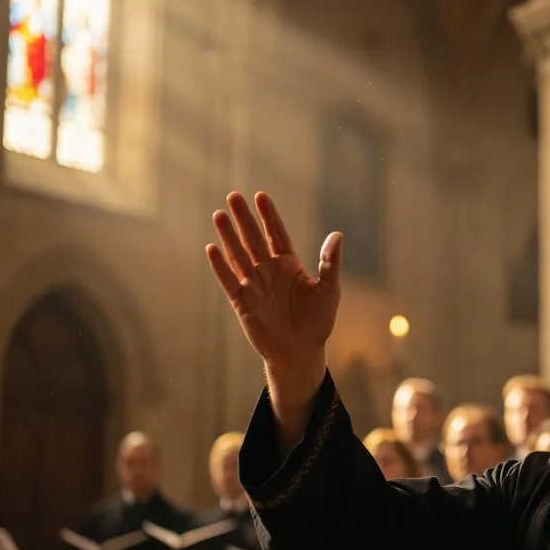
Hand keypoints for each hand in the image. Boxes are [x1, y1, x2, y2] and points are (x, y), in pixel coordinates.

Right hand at [206, 192, 338, 391]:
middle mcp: (269, 272)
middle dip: (244, 218)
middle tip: (234, 196)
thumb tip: (337, 235)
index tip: (261, 196)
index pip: (276, 234)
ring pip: (239, 255)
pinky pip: (229, 280)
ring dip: (229, 235)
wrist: (301, 353)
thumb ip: (330, 263)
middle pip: (253, 239)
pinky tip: (212, 248)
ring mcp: (254, 285)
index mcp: (289, 266)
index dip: (269, 216)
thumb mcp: (329, 291)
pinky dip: (220, 265)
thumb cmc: (317, 324)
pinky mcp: (242, 302)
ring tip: (220, 214)